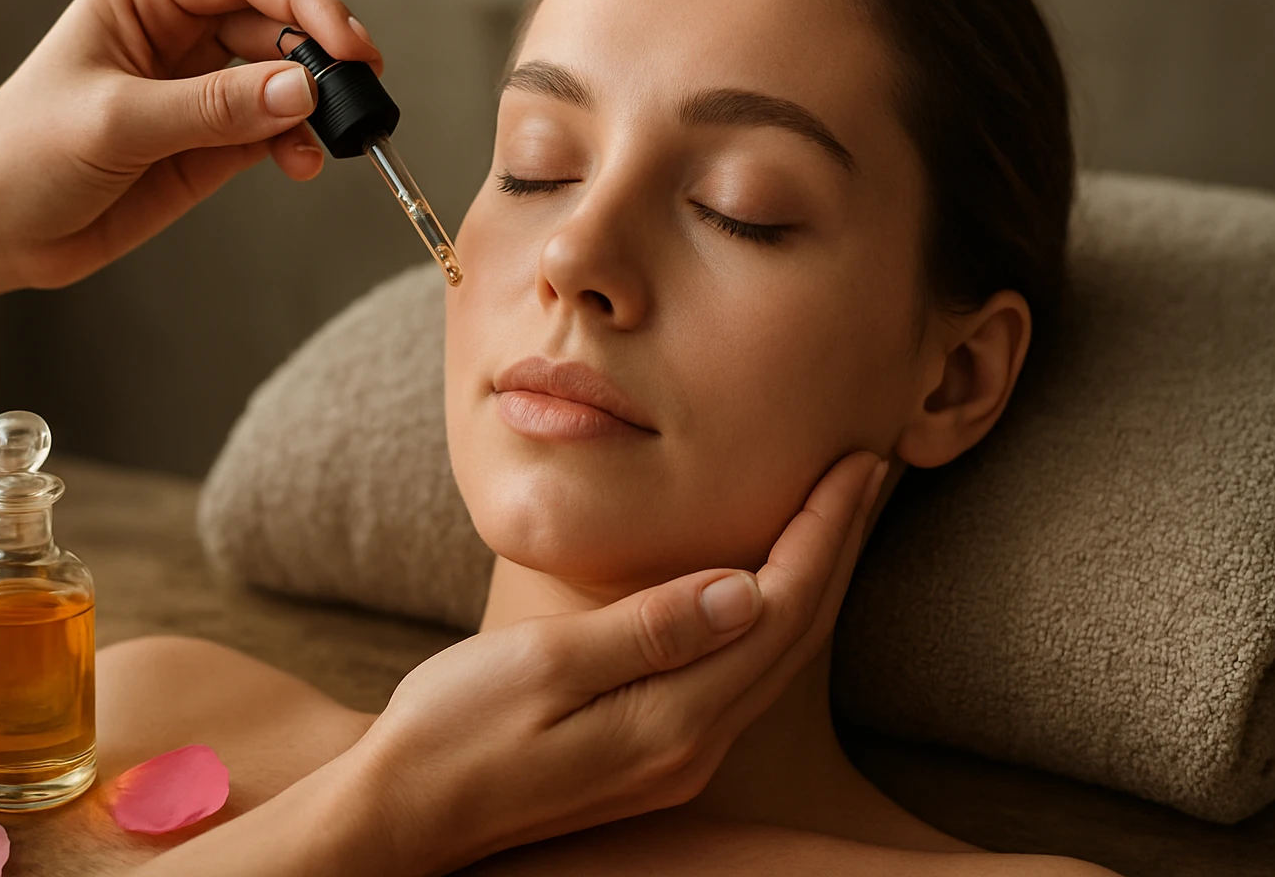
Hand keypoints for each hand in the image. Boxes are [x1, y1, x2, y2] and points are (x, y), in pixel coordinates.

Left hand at [0, 0, 379, 290]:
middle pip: (279, 20)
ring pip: (288, 74)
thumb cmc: (22, 156)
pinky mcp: (215, 136)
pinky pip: (277, 127)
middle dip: (323, 56)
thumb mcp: (116, 124)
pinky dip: (300, 143)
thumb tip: (299, 91)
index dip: (306, 3)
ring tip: (333, 140)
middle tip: (357, 98)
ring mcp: (202, 82)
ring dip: (317, 105)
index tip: (348, 47)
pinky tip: (303, 163)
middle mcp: (180, 26)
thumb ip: (211, 108)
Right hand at [348, 450, 888, 875]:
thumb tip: (743, 589)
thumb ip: (647, 632)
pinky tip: (768, 580)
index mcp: (671, 720)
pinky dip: (773, 614)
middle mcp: (692, 747)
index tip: (855, 462)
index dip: (824, 532)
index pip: (779, 609)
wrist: (404, 811)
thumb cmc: (454, 729)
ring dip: (814, 578)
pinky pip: (740, 673)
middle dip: (838, 547)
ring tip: (837, 513)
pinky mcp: (653, 753)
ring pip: (774, 656)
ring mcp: (676, 758)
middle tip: (871, 469)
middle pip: (794, 632)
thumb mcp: (543, 666)